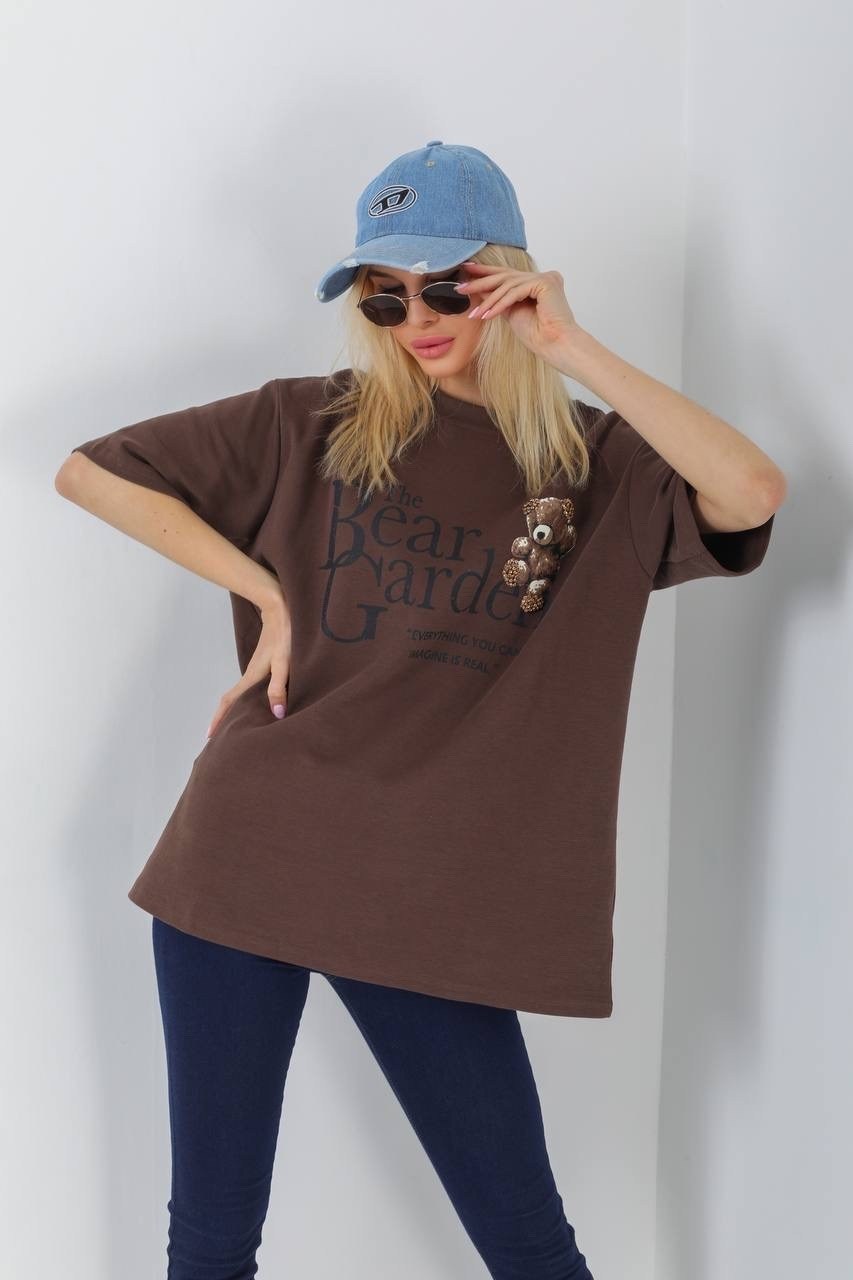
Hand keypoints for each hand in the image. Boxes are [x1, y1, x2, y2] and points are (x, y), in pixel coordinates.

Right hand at [206, 591, 291, 736]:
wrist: (281, 610)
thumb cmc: (284, 636)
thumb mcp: (283, 664)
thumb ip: (279, 688)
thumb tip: (277, 714)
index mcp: (251, 678)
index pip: (229, 701)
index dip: (219, 718)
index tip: (209, 735)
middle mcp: (251, 675)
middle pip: (233, 701)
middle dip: (224, 719)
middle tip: (220, 738)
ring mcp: (257, 669)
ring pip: (242, 694)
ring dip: (237, 709)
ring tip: (237, 725)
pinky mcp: (265, 664)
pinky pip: (252, 687)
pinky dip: (249, 699)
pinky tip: (258, 703)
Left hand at [455, 261, 579, 360]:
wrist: (555, 346)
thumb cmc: (538, 335)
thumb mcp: (511, 312)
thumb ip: (500, 299)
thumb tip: (479, 288)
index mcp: (537, 283)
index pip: (508, 275)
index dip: (486, 272)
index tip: (466, 270)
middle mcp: (543, 277)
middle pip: (506, 276)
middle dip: (481, 282)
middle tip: (461, 287)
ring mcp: (546, 278)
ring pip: (509, 285)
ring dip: (489, 301)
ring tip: (474, 314)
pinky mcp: (546, 282)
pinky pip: (516, 291)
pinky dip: (500, 304)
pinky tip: (488, 315)